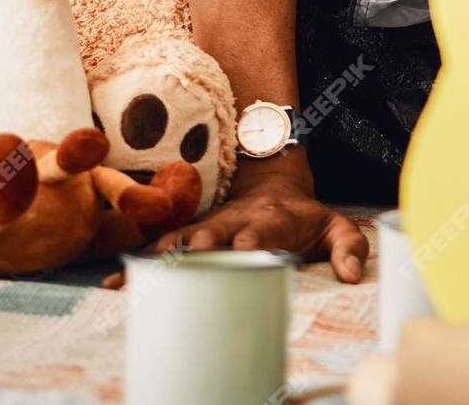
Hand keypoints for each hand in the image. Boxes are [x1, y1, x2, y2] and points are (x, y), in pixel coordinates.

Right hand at [107, 160, 368, 286]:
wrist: (274, 185)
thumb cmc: (304, 218)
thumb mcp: (336, 226)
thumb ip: (349, 247)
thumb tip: (352, 276)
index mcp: (270, 220)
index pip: (259, 231)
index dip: (250, 242)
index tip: (241, 254)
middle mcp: (234, 222)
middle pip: (213, 234)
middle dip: (201, 249)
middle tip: (187, 263)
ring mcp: (208, 228)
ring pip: (180, 240)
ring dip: (161, 259)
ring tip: (134, 281)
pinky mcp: (189, 236)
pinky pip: (160, 249)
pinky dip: (139, 265)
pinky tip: (116, 283)